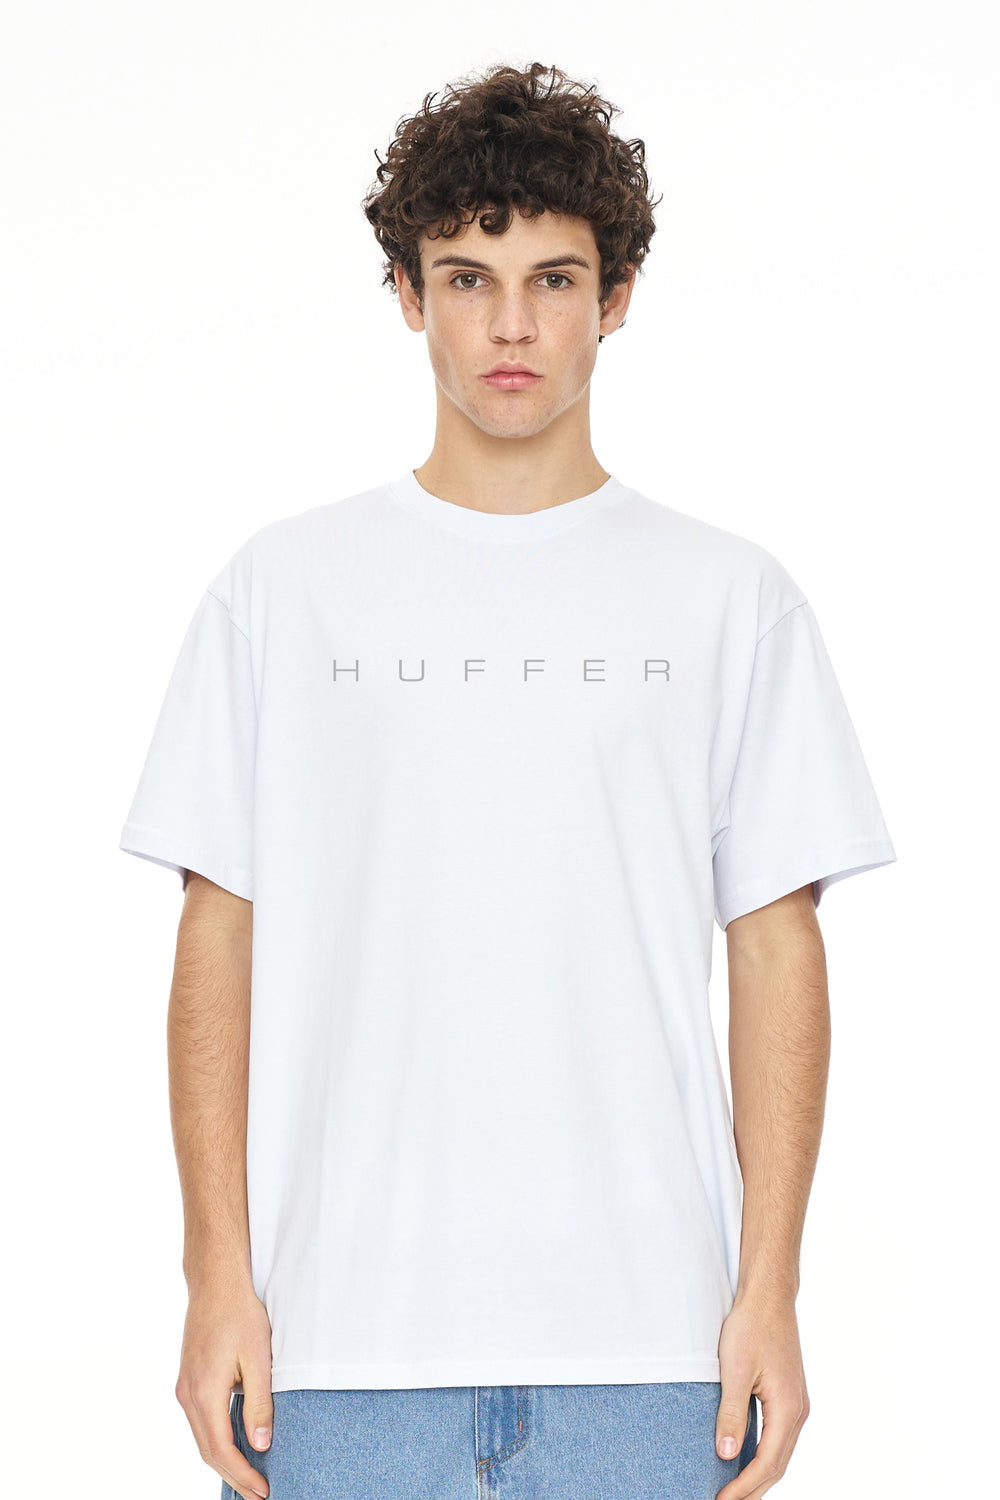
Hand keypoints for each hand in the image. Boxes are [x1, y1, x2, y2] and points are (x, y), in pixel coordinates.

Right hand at [175, 1276, 274, 1499]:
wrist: (216, 1282)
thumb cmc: (240, 1313)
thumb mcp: (259, 1357)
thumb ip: (259, 1404)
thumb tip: (261, 1445)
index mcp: (205, 1392)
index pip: (221, 1449)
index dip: (242, 1474)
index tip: (263, 1491)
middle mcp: (188, 1394)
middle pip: (208, 1450)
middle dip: (233, 1475)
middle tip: (258, 1494)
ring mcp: (185, 1387)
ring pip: (202, 1437)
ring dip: (224, 1460)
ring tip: (249, 1476)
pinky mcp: (188, 1379)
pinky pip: (200, 1420)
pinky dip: (216, 1439)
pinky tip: (235, 1443)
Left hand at [713, 1290, 809, 1499]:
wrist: (769, 1297)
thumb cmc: (750, 1327)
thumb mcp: (734, 1370)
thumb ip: (732, 1414)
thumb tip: (727, 1455)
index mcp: (788, 1409)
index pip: (767, 1463)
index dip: (744, 1486)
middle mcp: (798, 1411)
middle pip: (777, 1465)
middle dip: (752, 1489)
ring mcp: (797, 1404)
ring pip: (780, 1453)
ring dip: (759, 1475)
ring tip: (734, 1491)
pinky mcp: (789, 1396)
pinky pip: (779, 1437)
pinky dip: (763, 1455)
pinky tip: (745, 1459)